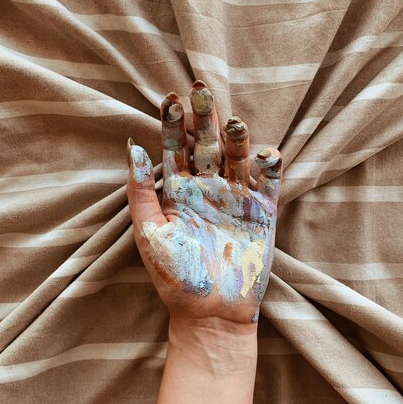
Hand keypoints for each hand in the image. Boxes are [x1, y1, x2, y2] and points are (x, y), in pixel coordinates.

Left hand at [126, 80, 281, 325]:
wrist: (210, 313)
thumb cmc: (174, 277)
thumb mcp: (149, 233)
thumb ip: (141, 191)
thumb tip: (132, 147)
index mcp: (179, 193)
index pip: (176, 149)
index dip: (173, 123)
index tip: (171, 98)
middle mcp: (207, 190)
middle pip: (207, 144)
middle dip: (204, 118)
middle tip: (201, 90)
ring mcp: (235, 200)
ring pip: (237, 157)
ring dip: (236, 137)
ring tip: (232, 119)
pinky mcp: (262, 214)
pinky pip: (268, 183)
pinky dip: (269, 166)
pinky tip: (266, 152)